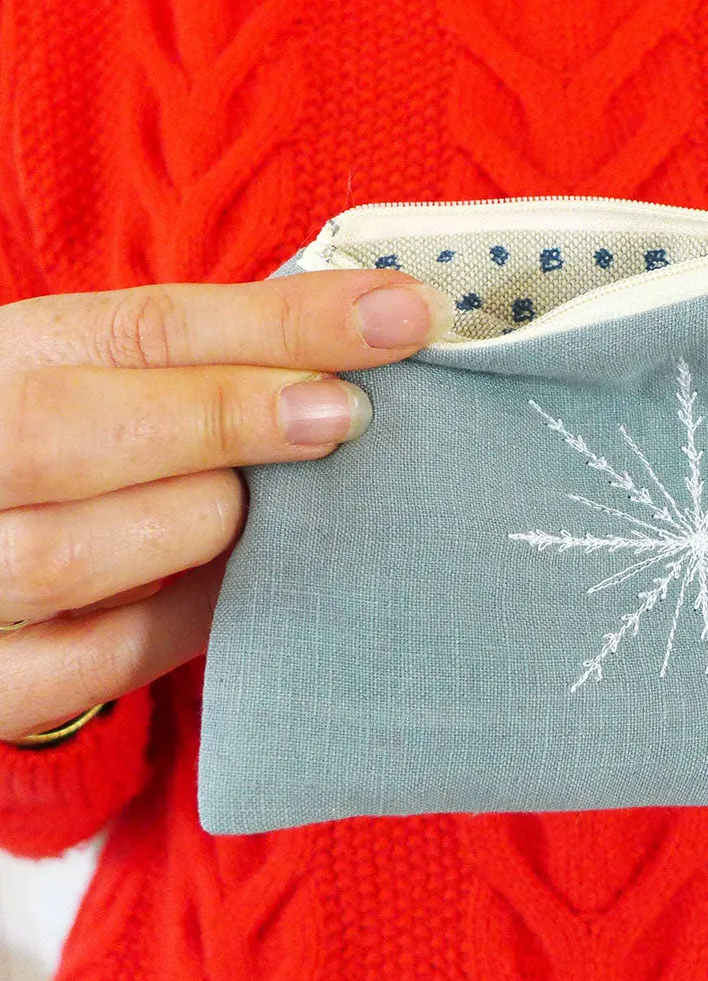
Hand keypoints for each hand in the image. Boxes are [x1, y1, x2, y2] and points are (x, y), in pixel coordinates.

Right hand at [0, 268, 452, 739]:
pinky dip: (183, 622)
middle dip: (227, 419)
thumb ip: (223, 354)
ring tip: (270, 510)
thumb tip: (382, 324)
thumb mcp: (126, 374)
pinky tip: (233, 588)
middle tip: (343, 416)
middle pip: (69, 431)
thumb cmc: (94, 446)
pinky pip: (95, 660)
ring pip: (73, 556)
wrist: (12, 533)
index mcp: (6, 362)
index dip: (278, 324)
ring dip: (203, 525)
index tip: (394, 320)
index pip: (138, 327)